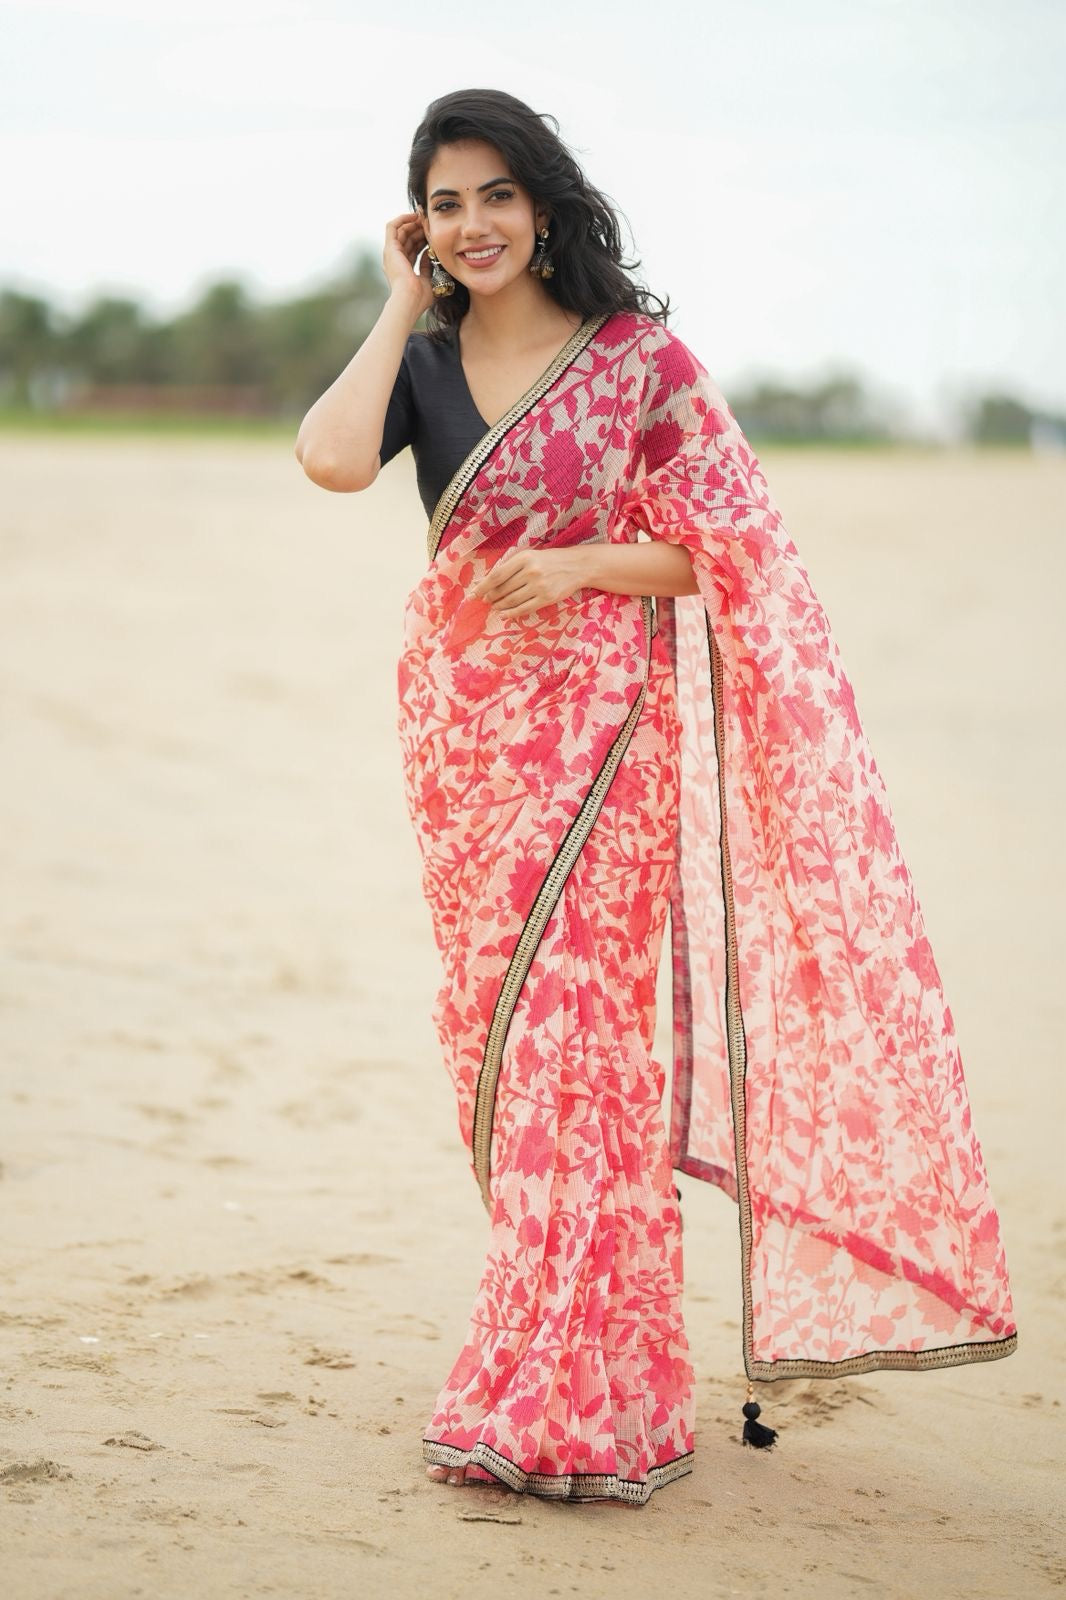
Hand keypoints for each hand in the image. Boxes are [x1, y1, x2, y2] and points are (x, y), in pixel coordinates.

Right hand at [383, 212, 434, 316]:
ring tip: (424, 217)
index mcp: (403, 269)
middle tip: (430, 222)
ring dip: (413, 223)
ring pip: (401, 231)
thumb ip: (427, 267)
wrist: (410, 300)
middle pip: (407, 238)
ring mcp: (391, 254)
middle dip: (419, 229)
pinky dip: (402, 219)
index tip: (433, 233)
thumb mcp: (428, 280)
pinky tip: (414, 216)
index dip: (423, 239)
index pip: (413, 249)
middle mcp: (395, 260)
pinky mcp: (390, 248)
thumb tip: (430, 255)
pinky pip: (392, 227)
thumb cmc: (419, 298)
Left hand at [474, 548, 589, 616]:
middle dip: (490, 597)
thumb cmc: (551, 560)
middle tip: (484, 601)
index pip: (497, 574)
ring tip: (494, 607)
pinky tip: (504, 615)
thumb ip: (511, 567)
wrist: (578, 565)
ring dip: (499, 606)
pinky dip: (511, 613)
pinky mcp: (547, 598)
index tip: (474, 594)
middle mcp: (531, 571)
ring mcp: (539, 586)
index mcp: (524, 558)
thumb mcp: (530, 556)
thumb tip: (488, 581)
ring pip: (511, 600)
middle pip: (503, 589)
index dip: (483, 586)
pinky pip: (524, 609)